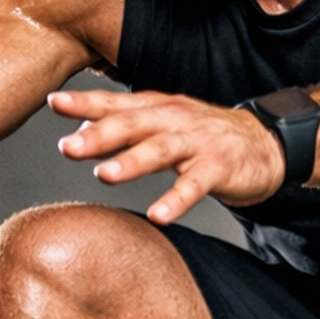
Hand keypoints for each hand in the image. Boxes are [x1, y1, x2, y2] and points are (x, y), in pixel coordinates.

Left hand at [48, 88, 286, 225]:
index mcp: (157, 108)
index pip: (115, 104)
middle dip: (99, 135)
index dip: (85, 103)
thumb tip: (79, 132)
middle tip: (68, 147)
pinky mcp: (220, 167)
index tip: (53, 102)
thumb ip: (124, 127)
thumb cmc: (205, 136)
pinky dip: (177, 200)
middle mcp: (175, 120)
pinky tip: (159, 215)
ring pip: (161, 150)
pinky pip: (195, 185)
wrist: (266, 144)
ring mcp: (198, 142)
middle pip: (133, 124)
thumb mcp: (164, 125)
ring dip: (132, 162)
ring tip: (104, 176)